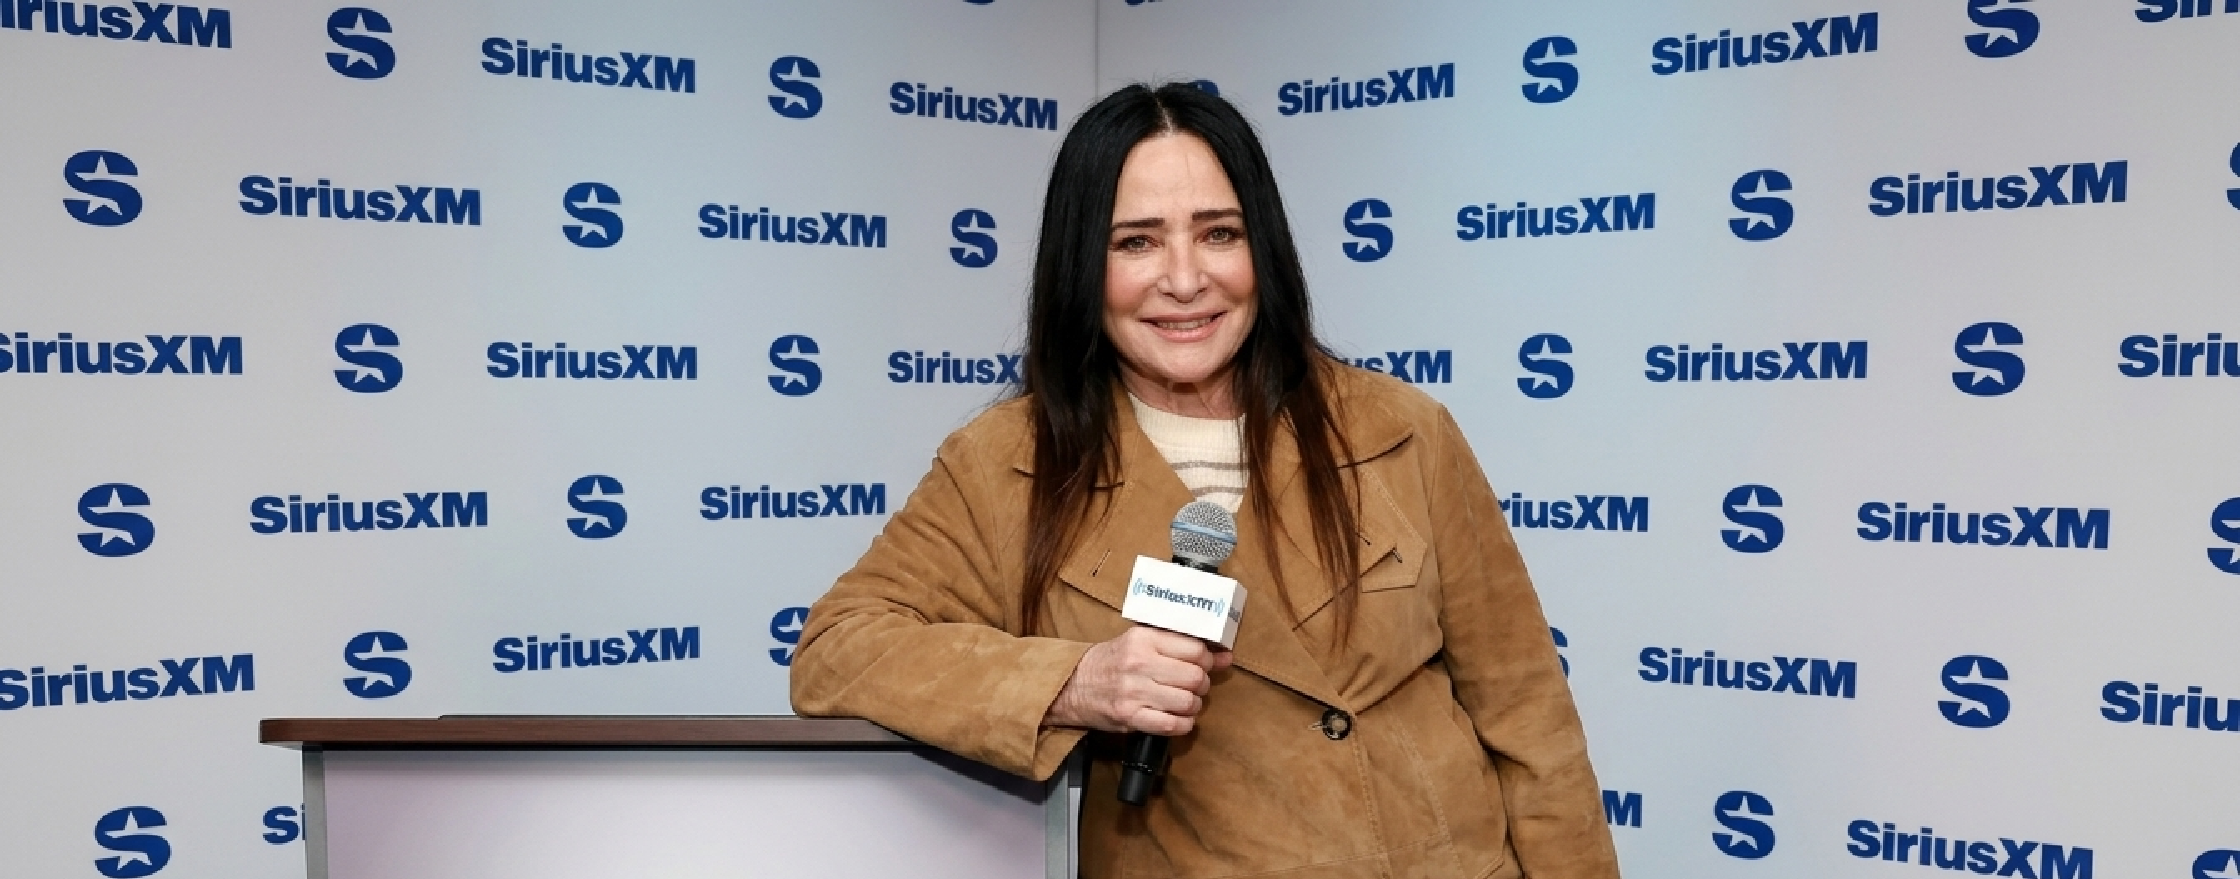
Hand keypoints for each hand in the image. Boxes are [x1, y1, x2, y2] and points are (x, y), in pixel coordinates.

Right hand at [1046, 626, 1233, 734]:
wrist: (1072, 686)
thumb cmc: (1110, 662)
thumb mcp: (1140, 643)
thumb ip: (1180, 647)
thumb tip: (1225, 656)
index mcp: (1143, 639)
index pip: (1195, 649)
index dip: (1207, 660)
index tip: (1203, 665)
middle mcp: (1139, 663)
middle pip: (1195, 677)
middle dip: (1202, 684)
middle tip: (1194, 685)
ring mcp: (1134, 692)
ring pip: (1188, 702)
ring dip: (1193, 706)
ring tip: (1185, 702)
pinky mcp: (1130, 717)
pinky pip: (1172, 725)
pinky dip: (1183, 725)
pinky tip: (1179, 719)